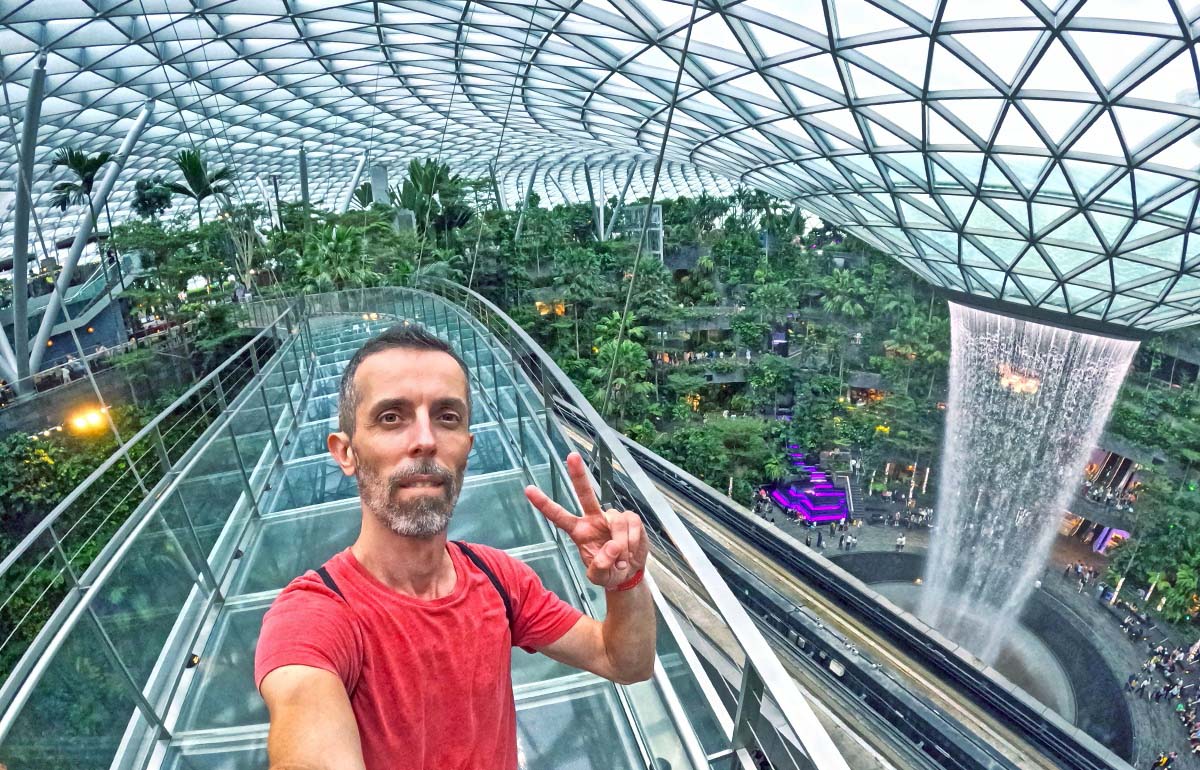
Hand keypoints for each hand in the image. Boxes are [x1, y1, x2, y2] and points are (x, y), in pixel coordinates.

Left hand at [524, 452, 648, 589]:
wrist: (629, 574)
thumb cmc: (609, 572)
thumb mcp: (599, 578)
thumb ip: (600, 567)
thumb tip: (612, 547)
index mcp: (579, 532)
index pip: (559, 516)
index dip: (544, 503)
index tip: (528, 489)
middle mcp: (593, 519)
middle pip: (585, 494)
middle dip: (579, 474)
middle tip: (571, 456)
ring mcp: (612, 517)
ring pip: (616, 521)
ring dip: (622, 544)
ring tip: (622, 560)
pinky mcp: (630, 518)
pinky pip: (632, 525)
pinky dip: (633, 542)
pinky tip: (632, 551)